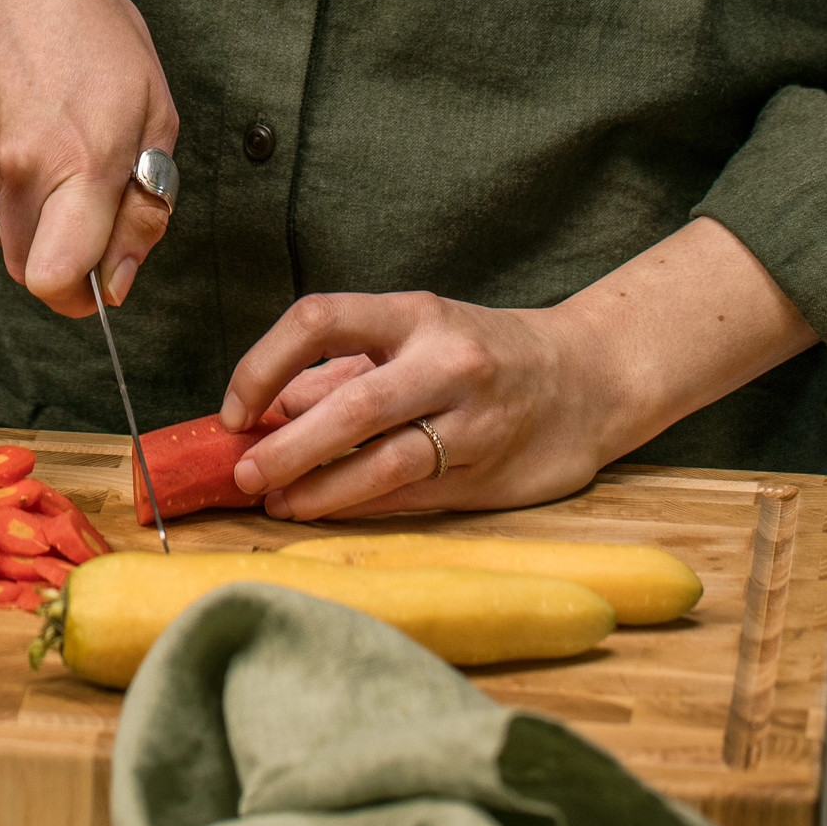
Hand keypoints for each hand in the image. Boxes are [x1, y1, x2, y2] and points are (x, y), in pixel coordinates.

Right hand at [0, 0, 177, 316]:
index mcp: (82, 160)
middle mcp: (15, 166)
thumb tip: (115, 283)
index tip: (95, 280)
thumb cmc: (90, 31)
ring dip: (25, 207)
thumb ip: (143, 207)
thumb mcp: (153, 108)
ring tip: (42, 133)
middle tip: (79, 195)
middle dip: (56, 252)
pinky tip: (6, 118)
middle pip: (25, 269)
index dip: (78, 294)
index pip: (56, 280)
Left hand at [220, 217, 819, 519]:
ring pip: (385, 464)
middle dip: (288, 445)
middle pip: (354, 406)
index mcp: (415, 315)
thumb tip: (265, 409)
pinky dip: (359, 506)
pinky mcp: (490, 474)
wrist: (591, 381)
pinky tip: (323, 511)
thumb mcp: (410, 337)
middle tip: (244, 473)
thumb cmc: (479, 353)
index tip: (236, 408)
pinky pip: (411, 496)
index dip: (264, 364)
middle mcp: (448, 363)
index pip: (320, 321)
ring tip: (276, 502)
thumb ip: (338, 371)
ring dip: (319, 489)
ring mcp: (474, 422)